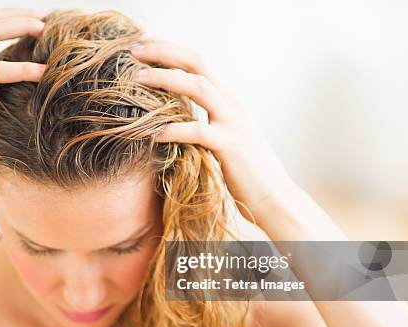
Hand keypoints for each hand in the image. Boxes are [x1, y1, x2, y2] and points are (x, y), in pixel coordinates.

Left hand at [131, 39, 297, 223]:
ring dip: (165, 79)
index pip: (197, 63)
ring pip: (199, 87)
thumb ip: (204, 122)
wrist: (274, 197)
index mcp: (228, 100)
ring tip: (136, 80)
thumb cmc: (243, 171)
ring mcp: (233, 123)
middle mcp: (232, 104)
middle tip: (133, 51)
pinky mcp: (231, 147)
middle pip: (197, 64)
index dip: (169, 50)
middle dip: (164, 53)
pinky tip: (153, 135)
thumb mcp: (223, 138)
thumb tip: (173, 118)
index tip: (141, 47)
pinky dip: (173, 130)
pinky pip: (198, 131)